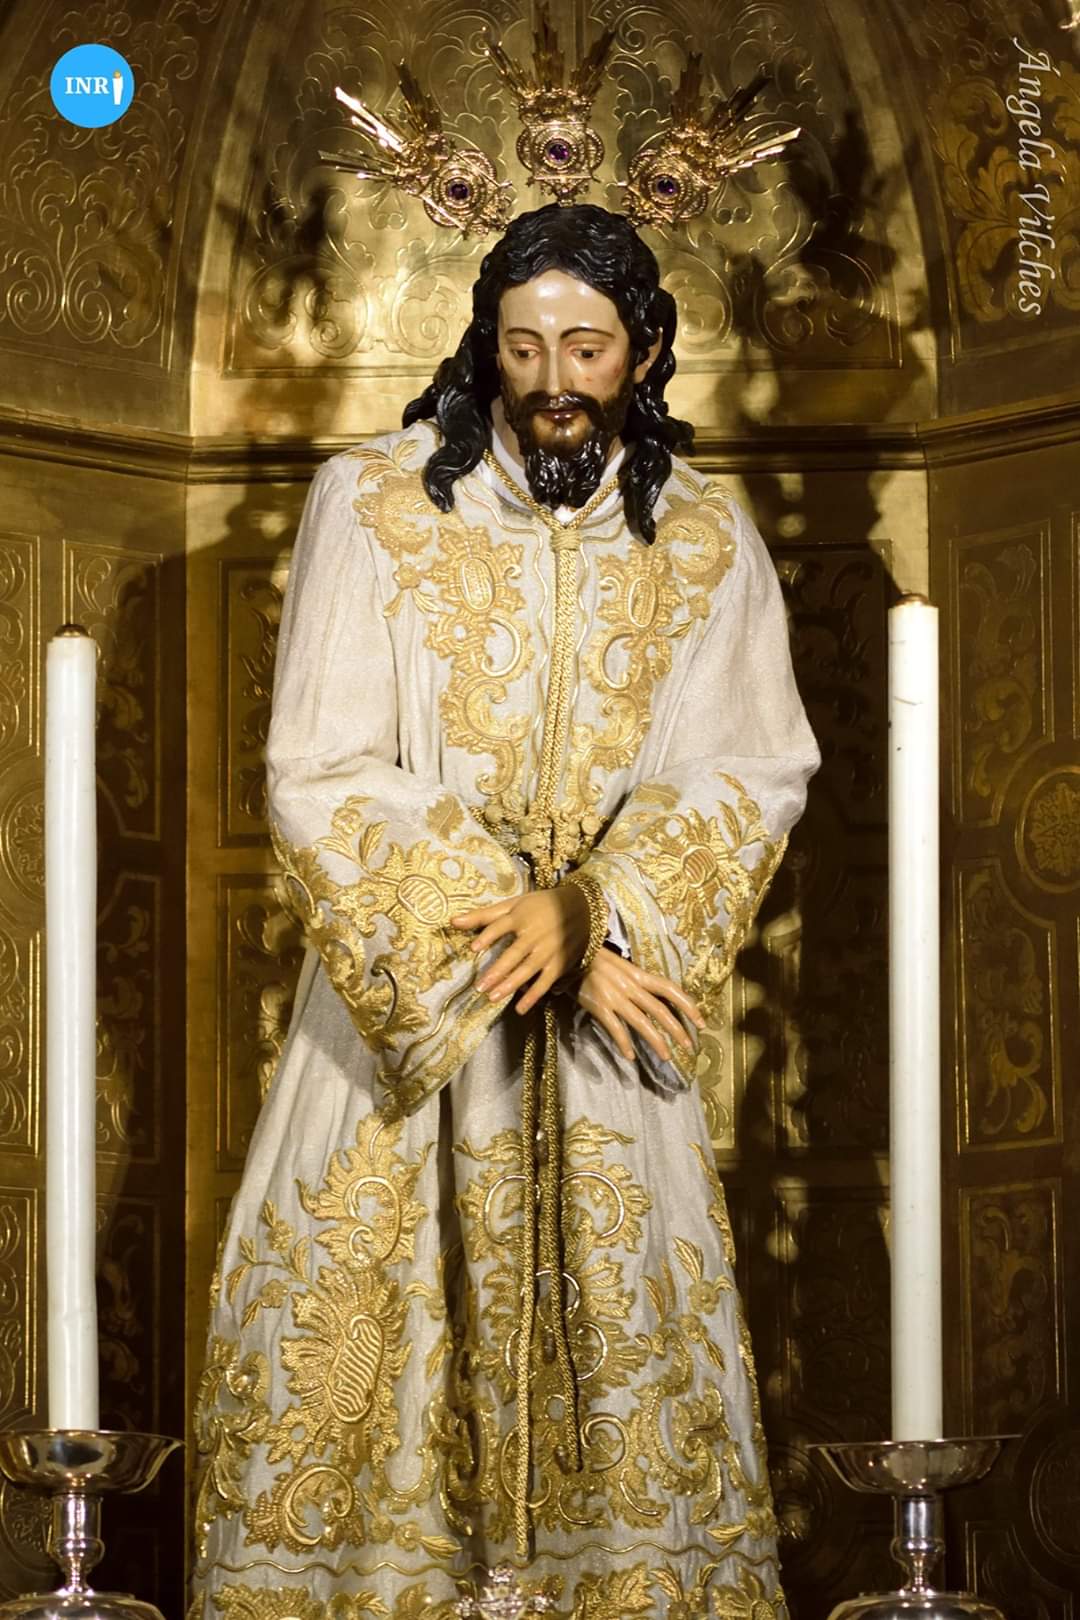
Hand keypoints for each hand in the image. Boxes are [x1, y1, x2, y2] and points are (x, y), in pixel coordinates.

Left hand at [450, 887, 590, 1013]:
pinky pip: (545, 981)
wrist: (581, 907)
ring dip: (511, 984)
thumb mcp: (514, 904)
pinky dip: (534, 995)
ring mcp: (547, 950)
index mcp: (521, 917)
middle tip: (479, 987)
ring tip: (493, 997)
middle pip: (514, 953)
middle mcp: (534, 935)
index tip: (474, 948)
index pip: (502, 927)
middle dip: (497, 971)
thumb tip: (452, 921)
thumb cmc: (540, 905)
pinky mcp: (558, 963)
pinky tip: (520, 1008)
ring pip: (528, 970)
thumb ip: (483, 915)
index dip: (488, 937)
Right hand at [576, 947, 704, 1064]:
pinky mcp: (599, 1006)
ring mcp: (615, 997)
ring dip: (657, 1041)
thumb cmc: (597, 960)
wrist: (571, 955)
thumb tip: (657, 997)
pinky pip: (615, 1028)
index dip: (688, 1005)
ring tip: (667, 1056)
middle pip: (661, 1010)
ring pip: (642, 1022)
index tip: (701, 1022)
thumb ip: (638, 981)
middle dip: (678, 1030)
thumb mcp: (622, 966)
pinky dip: (624, 1043)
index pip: (670, 989)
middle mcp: (631, 986)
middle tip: (690, 1046)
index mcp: (638, 974)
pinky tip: (630, 1056)